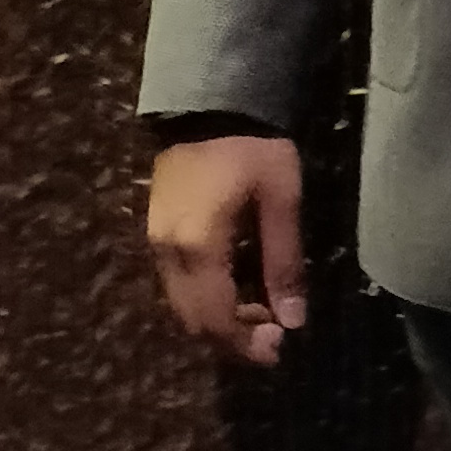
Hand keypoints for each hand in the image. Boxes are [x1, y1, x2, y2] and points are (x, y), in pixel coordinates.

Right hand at [147, 134, 307, 368]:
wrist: (209, 101)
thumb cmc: (253, 147)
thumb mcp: (281, 200)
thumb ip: (285, 263)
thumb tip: (294, 320)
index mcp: (199, 247)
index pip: (216, 319)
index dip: (245, 344)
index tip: (279, 348)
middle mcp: (168, 253)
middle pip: (193, 320)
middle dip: (232, 337)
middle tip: (275, 334)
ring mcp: (156, 241)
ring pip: (182, 304)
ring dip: (218, 319)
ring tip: (261, 311)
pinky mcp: (156, 230)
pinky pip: (177, 283)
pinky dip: (205, 297)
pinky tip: (237, 286)